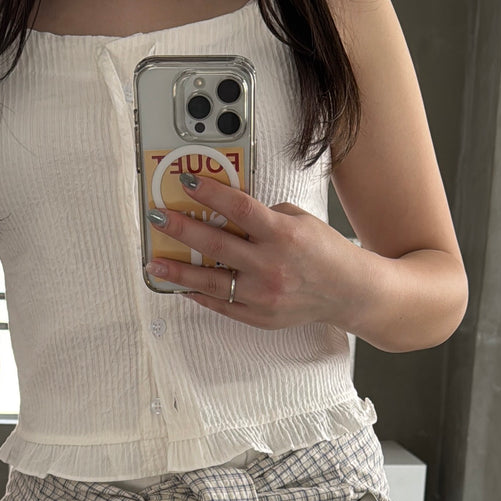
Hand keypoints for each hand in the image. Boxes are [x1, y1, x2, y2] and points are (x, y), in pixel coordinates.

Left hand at [145, 172, 358, 330]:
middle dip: (181, 229)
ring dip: (177, 272)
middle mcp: (269, 266)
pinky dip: (198, 295)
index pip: (237, 208)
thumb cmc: (324, 252)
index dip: (209, 193)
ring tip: (154, 264)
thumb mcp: (300, 221)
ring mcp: (262, 295)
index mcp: (281, 234)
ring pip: (210, 281)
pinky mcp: (259, 317)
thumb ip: (264, 216)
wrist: (347, 291)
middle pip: (214, 244)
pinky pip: (220, 305)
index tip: (186, 183)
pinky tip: (180, 286)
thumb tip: (226, 213)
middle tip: (157, 218)